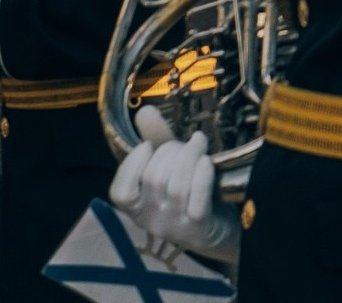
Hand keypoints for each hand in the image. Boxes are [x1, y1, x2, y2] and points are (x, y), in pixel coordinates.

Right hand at [111, 108, 240, 264]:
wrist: (221, 231)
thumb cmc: (190, 195)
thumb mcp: (170, 168)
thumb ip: (156, 140)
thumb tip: (144, 110)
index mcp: (138, 208)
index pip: (121, 192)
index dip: (131, 165)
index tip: (148, 146)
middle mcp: (152, 221)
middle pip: (153, 180)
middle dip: (169, 151)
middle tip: (184, 143)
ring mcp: (176, 226)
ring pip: (176, 185)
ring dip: (189, 155)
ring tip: (199, 141)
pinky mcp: (200, 226)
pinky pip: (197, 194)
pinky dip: (202, 172)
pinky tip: (207, 160)